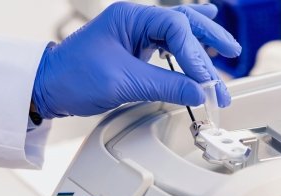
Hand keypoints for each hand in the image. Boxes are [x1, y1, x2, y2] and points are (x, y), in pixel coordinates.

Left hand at [32, 2, 240, 117]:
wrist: (48, 87)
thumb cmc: (72, 77)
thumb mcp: (122, 82)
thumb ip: (165, 85)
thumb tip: (200, 93)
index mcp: (130, 18)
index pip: (176, 29)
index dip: (196, 55)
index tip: (208, 81)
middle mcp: (135, 21)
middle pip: (183, 22)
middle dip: (209, 38)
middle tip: (232, 51)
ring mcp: (135, 34)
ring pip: (179, 32)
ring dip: (203, 42)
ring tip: (226, 47)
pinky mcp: (135, 49)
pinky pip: (168, 44)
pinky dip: (187, 46)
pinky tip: (202, 42)